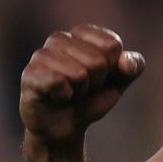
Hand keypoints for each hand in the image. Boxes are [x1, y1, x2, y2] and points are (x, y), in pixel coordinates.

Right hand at [20, 24, 145, 147]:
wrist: (65, 128)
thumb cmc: (92, 99)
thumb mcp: (120, 82)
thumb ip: (133, 67)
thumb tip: (125, 60)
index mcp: (83, 33)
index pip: (112, 45)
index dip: (112, 68)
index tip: (101, 77)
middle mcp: (60, 38)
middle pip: (98, 61)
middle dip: (96, 83)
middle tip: (83, 89)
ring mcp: (41, 54)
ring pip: (79, 73)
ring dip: (79, 92)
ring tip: (70, 93)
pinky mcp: (29, 74)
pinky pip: (58, 82)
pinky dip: (64, 96)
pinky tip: (56, 97)